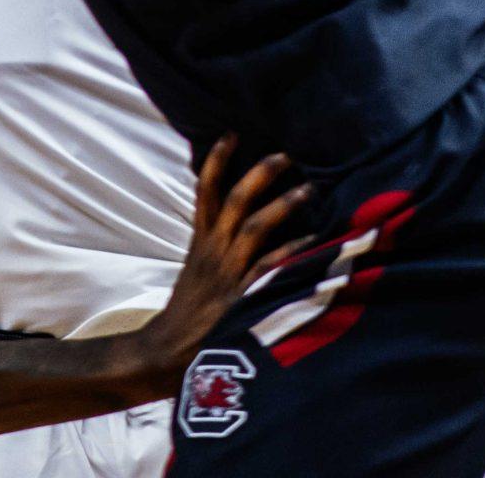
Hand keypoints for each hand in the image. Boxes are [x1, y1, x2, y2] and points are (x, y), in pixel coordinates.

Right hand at [137, 138, 309, 383]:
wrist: (168, 350)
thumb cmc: (190, 309)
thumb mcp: (196, 267)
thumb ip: (214, 242)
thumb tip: (239, 218)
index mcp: (201, 240)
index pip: (204, 191)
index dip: (216, 161)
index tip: (231, 134)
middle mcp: (214, 250)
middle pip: (234, 200)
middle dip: (259, 174)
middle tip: (284, 154)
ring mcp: (228, 272)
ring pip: (254, 227)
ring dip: (282, 204)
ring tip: (308, 188)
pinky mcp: (243, 297)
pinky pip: (270, 268)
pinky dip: (293, 252)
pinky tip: (316, 241)